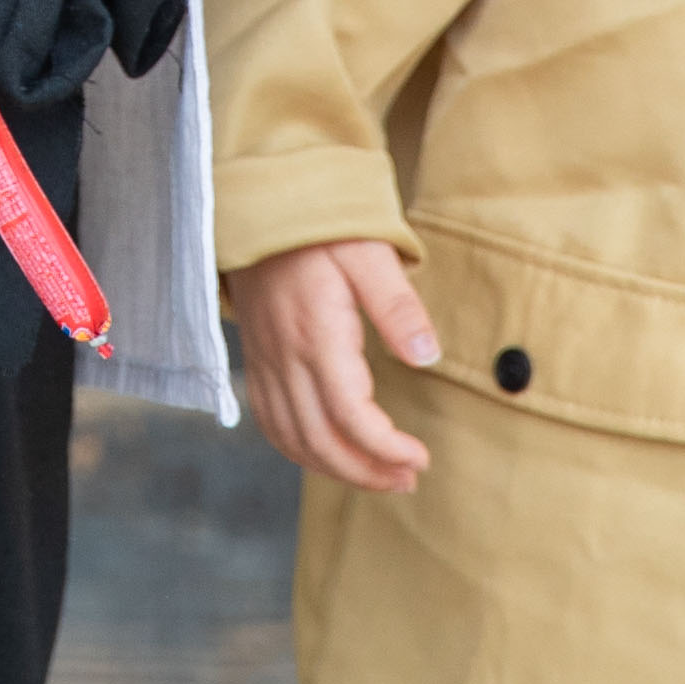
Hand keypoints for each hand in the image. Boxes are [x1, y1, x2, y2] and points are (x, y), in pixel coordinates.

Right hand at [229, 241, 440, 492]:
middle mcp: (285, 358)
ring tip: (379, 476)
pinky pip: (271, 422)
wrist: (260, 204)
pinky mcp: (257, 359)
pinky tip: (328, 454)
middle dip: (366, 472)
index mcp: (317, 335)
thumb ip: (398, 307)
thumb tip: (427, 357)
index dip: (386, 449)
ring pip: (293, 439)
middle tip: (408, 478)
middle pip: (320, 441)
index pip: (350, 415)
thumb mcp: (370, 254)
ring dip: (335, 469)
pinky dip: (299, 450)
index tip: (421, 458)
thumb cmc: (321, 227)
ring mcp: (266, 361)